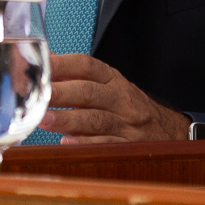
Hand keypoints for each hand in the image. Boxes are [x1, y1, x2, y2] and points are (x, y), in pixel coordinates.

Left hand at [39, 54, 189, 143]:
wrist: (166, 129)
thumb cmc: (126, 105)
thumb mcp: (106, 83)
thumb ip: (74, 74)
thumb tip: (45, 59)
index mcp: (111, 79)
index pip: (86, 65)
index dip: (62, 64)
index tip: (41, 66)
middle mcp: (119, 98)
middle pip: (88, 92)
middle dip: (61, 92)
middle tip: (38, 95)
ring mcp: (125, 122)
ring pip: (95, 119)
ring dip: (68, 120)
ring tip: (44, 120)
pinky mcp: (127, 145)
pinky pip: (106, 144)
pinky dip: (86, 144)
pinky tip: (67, 143)